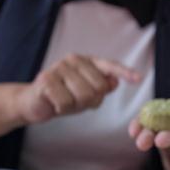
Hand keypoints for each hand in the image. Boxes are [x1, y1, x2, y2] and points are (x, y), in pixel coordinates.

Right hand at [15, 54, 140, 123]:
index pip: (109, 66)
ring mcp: (59, 68)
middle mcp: (73, 60)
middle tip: (75, 101)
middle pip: (98, 88)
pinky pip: (66, 102)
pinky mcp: (46, 80)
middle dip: (90, 101)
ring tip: (64, 101)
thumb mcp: (85, 94)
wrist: (32, 103)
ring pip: (83, 96)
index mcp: (86, 61)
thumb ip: (101, 87)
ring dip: (75, 106)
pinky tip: (54, 103)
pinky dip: (62, 109)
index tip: (138, 79)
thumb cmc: (62, 97)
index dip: (124, 72)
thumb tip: (115, 81)